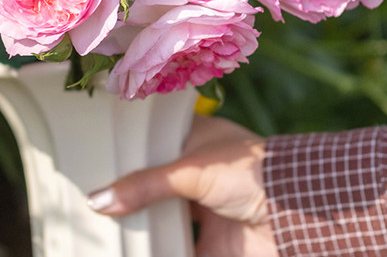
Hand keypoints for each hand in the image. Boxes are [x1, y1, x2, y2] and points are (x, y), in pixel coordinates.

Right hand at [87, 115, 279, 256]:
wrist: (297, 215)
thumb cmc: (249, 172)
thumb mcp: (190, 170)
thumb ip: (144, 185)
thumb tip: (97, 201)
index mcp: (195, 140)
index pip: (152, 140)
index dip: (126, 148)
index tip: (93, 153)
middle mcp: (196, 174)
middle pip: (152, 183)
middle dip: (126, 192)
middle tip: (89, 194)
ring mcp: (202, 211)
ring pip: (161, 220)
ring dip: (138, 226)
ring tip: (99, 228)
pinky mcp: (210, 246)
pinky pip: (175, 252)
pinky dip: (156, 253)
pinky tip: (130, 253)